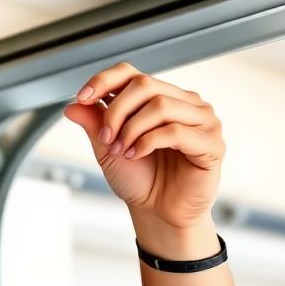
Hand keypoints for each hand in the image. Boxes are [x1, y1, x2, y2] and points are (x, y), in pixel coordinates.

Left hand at [63, 63, 224, 230]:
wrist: (157, 212)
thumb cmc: (139, 179)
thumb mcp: (107, 149)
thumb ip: (94, 124)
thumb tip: (72, 105)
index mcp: (159, 97)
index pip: (131, 73)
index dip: (104, 80)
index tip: (82, 98)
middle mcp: (183, 102)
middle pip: (144, 85)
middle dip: (116, 112)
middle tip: (105, 139)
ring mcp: (202, 120)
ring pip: (160, 106)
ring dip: (132, 129)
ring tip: (121, 151)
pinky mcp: (212, 143)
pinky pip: (176, 131)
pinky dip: (148, 142)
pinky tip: (136, 155)